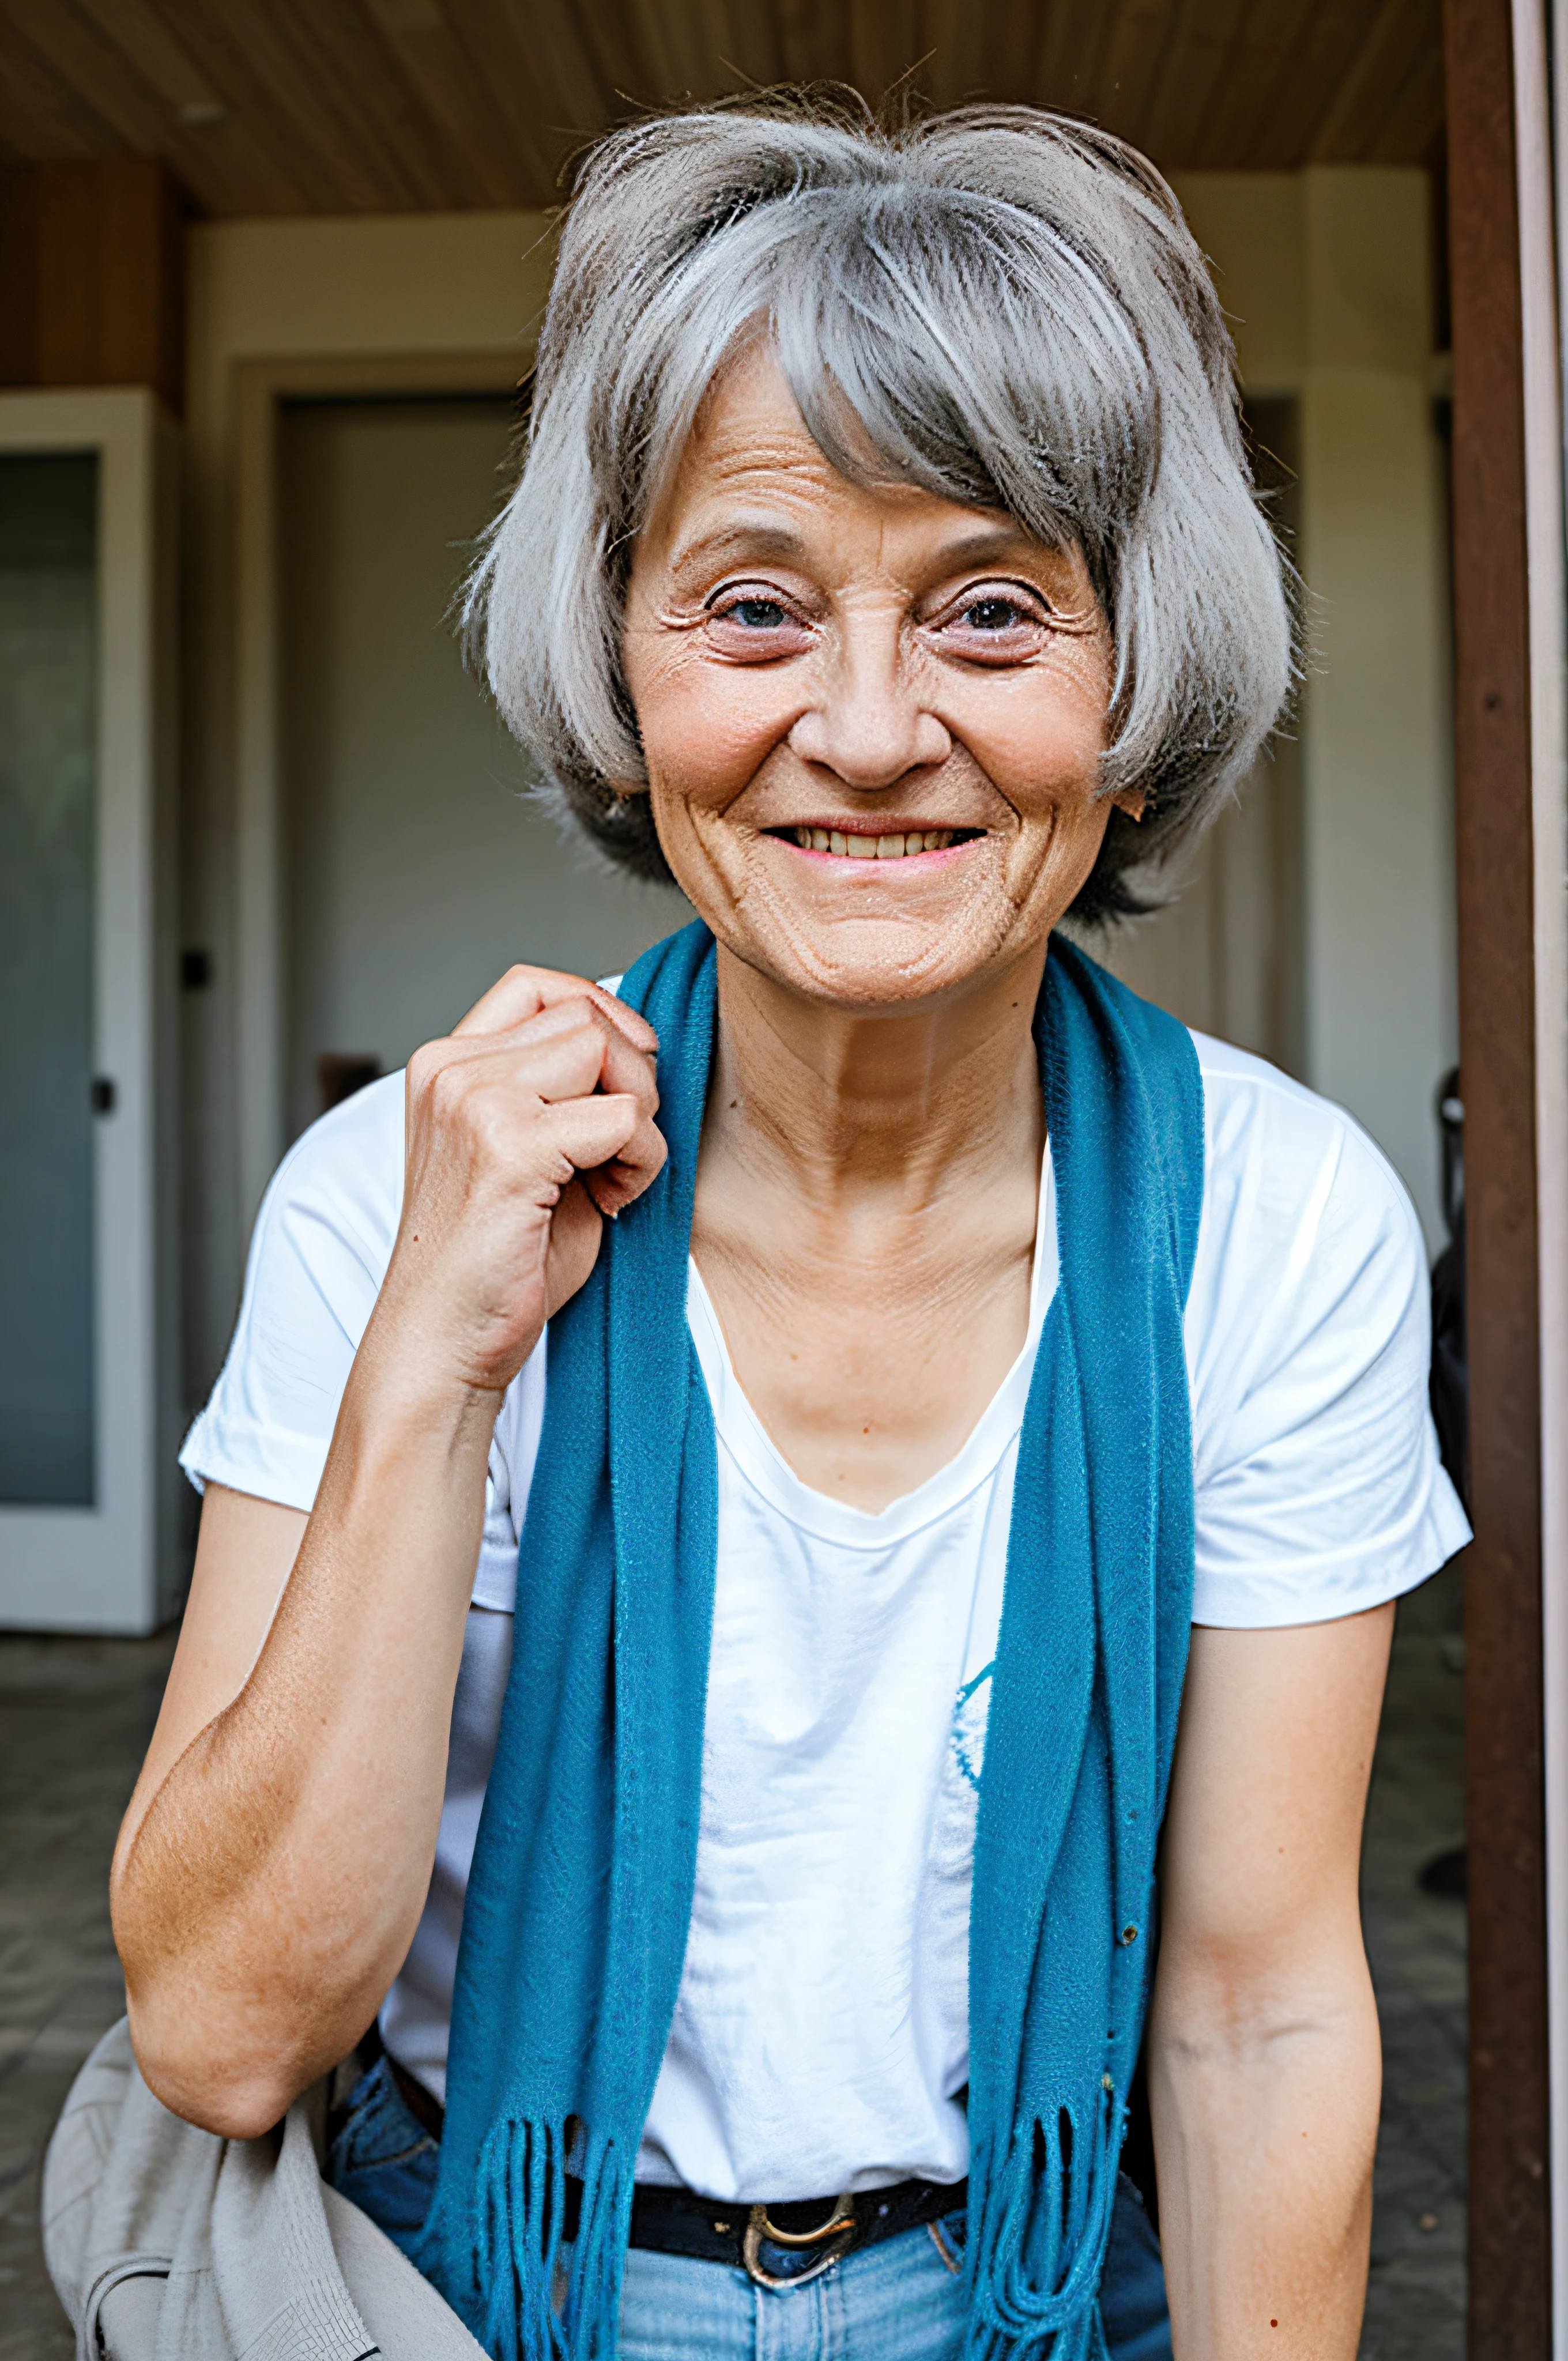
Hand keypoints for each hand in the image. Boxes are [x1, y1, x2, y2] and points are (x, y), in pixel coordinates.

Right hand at [371, 966, 665, 1398]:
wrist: (443, 1342)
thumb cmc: (493, 1260)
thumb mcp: (524, 1150)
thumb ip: (562, 1090)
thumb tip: (639, 1043)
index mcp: (445, 1065)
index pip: (536, 986)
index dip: (600, 1017)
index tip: (621, 1081)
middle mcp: (451, 1070)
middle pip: (586, 1016)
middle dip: (631, 1078)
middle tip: (617, 1151)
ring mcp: (475, 1102)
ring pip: (608, 1053)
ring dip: (639, 1118)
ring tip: (609, 1177)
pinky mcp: (507, 1147)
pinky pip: (625, 1119)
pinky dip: (643, 1163)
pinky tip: (610, 1202)